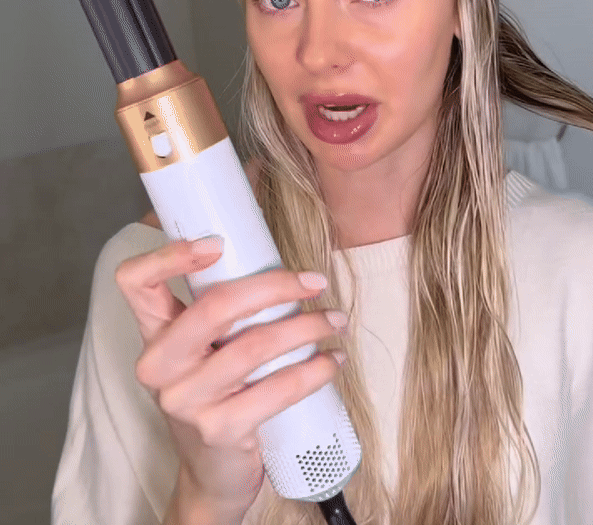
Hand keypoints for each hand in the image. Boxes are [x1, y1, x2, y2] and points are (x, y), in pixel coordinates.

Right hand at [115, 236, 346, 514]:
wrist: (213, 474)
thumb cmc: (215, 395)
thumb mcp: (201, 352)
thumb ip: (218, 311)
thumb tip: (271, 260)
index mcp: (153, 334)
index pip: (135, 282)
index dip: (169, 255)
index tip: (218, 243)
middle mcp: (160, 366)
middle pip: (214, 306)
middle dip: (274, 286)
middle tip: (313, 282)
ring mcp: (187, 401)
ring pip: (255, 345)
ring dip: (307, 327)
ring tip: (334, 320)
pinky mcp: (221, 430)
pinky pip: (277, 389)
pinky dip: (314, 370)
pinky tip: (333, 361)